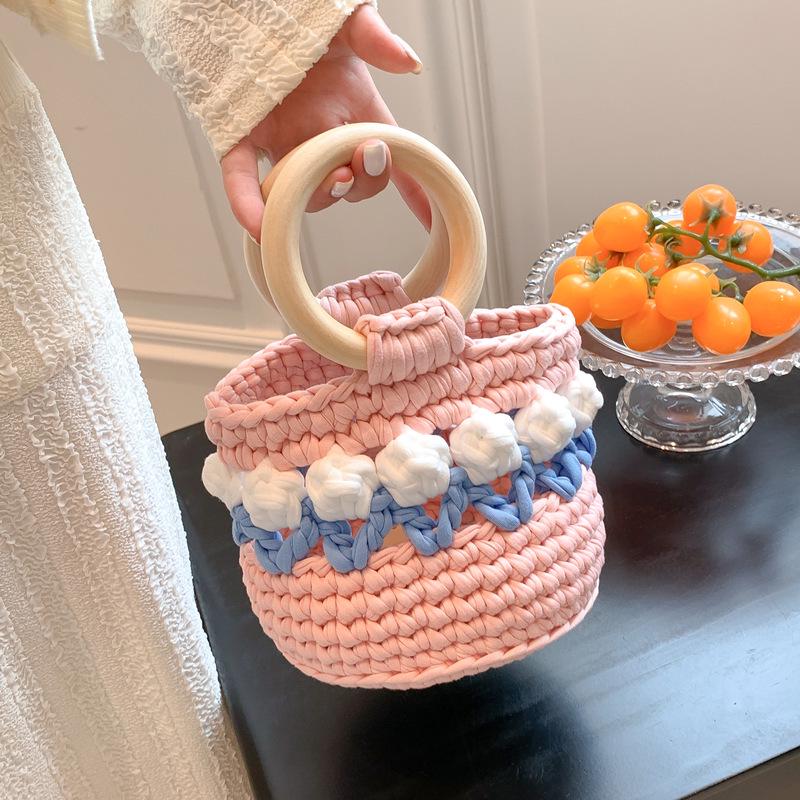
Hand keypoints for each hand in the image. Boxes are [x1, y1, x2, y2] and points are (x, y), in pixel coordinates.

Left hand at [221, 5, 430, 240]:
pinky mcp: (240, 138)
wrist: (246, 4)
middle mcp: (322, 136)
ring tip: (329, 176)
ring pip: (305, 190)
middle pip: (350, 182)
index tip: (432, 218)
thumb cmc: (305, 15)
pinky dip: (250, 206)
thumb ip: (376, 39)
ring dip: (320, 193)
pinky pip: (243, 182)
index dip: (413, 190)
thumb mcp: (348, 22)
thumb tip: (409, 63)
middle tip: (357, 163)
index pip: (390, 159)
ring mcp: (283, 143)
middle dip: (359, 183)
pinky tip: (260, 227)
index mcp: (354, 112)